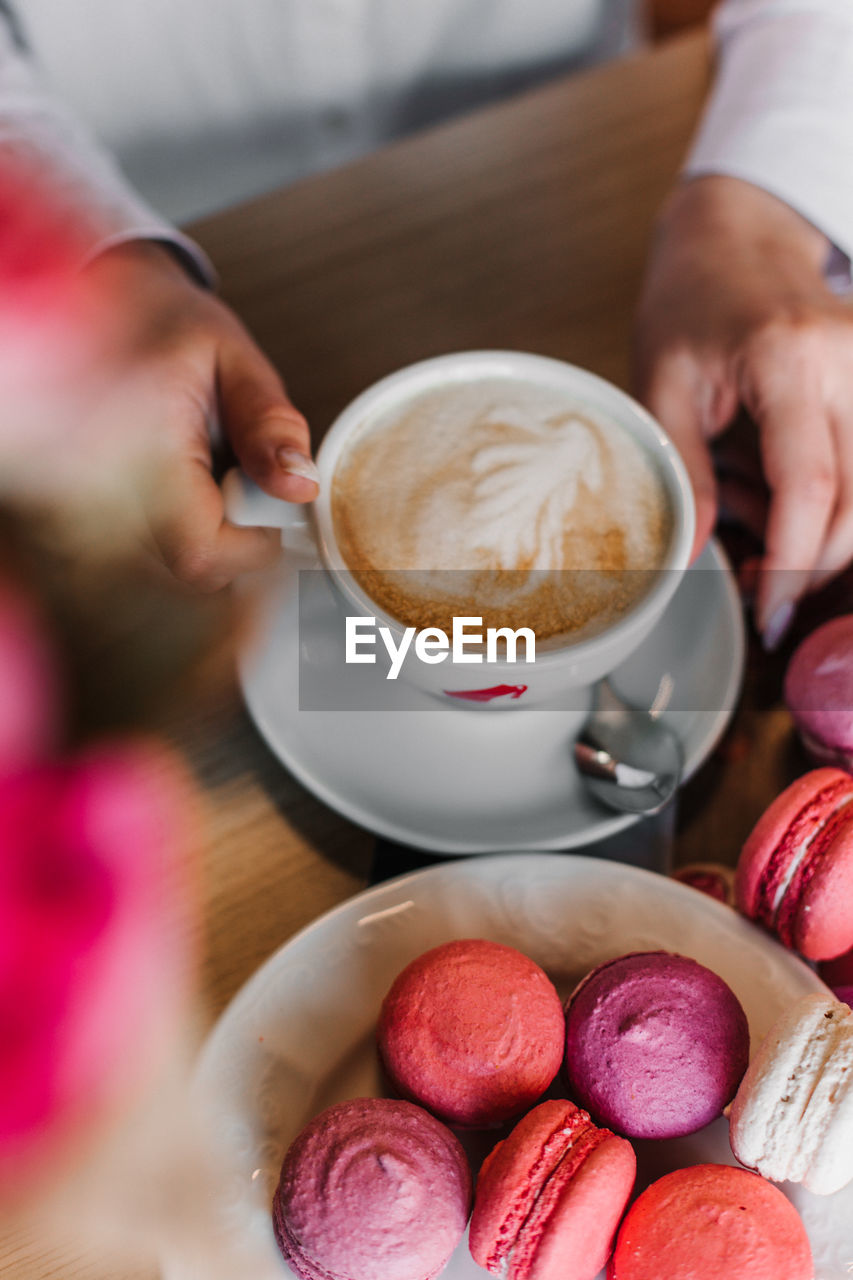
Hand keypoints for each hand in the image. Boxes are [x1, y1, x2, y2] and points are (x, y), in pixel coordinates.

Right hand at [86, 241, 317, 590]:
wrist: (99, 309)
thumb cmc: (170, 329)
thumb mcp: (234, 358)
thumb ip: (270, 423)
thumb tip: (301, 487)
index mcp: (137, 447)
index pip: (203, 554)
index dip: (252, 541)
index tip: (266, 492)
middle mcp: (98, 489)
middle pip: (190, 568)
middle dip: (233, 534)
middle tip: (235, 469)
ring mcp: (84, 508)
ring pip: (171, 564)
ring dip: (207, 529)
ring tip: (203, 466)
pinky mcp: (83, 516)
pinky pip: (151, 550)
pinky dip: (182, 524)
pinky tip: (180, 479)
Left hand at [634, 175, 852, 646]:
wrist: (734, 239)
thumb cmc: (688, 304)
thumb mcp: (660, 386)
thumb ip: (682, 469)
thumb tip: (695, 551)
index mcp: (789, 360)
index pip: (810, 485)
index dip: (793, 562)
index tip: (769, 612)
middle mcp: (851, 362)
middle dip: (814, 565)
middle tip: (760, 594)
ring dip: (824, 538)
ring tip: (756, 531)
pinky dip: (832, 503)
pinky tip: (778, 502)